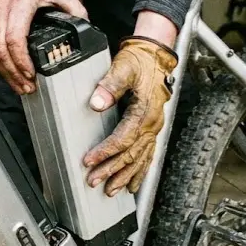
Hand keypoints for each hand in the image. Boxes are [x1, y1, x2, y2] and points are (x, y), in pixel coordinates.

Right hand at [0, 0, 86, 94]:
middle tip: (27, 88)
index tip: (32, 74)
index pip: (14, 38)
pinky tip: (11, 72)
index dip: (21, 60)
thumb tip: (85, 27)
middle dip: (12, 74)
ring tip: (20, 86)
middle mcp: (1, 11)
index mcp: (19, 2)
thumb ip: (74, 8)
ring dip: (4, 72)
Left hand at [82, 32, 177, 195]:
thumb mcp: (123, 67)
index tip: (89, 160)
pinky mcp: (153, 128)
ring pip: (140, 159)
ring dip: (126, 176)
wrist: (156, 55)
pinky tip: (133, 184)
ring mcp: (155, 127)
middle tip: (94, 181)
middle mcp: (152, 123)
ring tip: (111, 190)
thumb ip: (110, 85)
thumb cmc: (140, 60)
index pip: (123, 138)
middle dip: (112, 170)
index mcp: (145, 111)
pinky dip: (140, 172)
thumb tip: (97, 103)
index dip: (105, 151)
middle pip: (131, 153)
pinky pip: (148, 155)